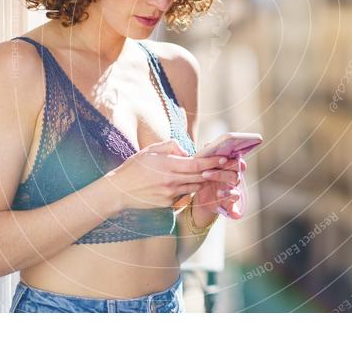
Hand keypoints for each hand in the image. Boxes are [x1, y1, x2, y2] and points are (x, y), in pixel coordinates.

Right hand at [107, 139, 227, 210]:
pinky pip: (185, 195)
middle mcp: (170, 183)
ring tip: (223, 176)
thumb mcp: (150, 150)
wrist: (118, 192)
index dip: (212, 162)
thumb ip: (171, 147)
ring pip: (195, 187)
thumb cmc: (133, 168)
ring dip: (209, 182)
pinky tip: (202, 185)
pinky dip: (193, 189)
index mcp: (167, 167)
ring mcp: (170, 195)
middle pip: (201, 178)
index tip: (225, 158)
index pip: (195, 164)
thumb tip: (187, 152)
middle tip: (234, 169)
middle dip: (218, 173)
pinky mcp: (168, 204)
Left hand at [191, 156, 246, 219]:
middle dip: (222, 174)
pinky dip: (236, 212)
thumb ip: (207, 155)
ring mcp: (231, 192)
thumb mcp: (203, 165)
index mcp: (229, 167)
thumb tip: (207, 144)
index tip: (222, 159)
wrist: (200, 194)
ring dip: (226, 191)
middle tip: (206, 173)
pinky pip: (235, 209)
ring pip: (235, 191)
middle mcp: (233, 179)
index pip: (237, 162)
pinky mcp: (228, 204)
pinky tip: (235, 215)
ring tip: (217, 193)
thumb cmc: (204, 175)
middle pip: (234, 175)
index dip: (231, 160)